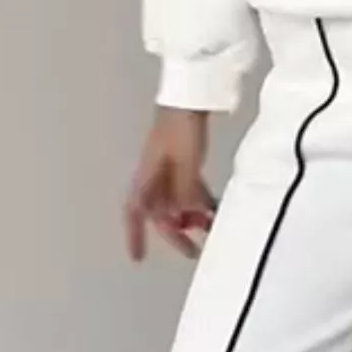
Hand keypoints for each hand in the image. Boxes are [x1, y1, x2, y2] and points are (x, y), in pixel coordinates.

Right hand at [124, 108, 215, 262]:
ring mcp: (169, 165)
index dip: (134, 235)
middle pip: (160, 211)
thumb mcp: (185, 165)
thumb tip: (186, 218)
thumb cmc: (182, 128)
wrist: (191, 94)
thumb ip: (185, 194)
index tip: (138, 257)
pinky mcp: (184, 157)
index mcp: (146, 176)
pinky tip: (217, 208)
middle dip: (176, 232)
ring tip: (211, 231)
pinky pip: (189, 187)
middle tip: (194, 251)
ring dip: (191, 217)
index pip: (135, 211)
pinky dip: (200, 199)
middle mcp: (154, 174)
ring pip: (177, 200)